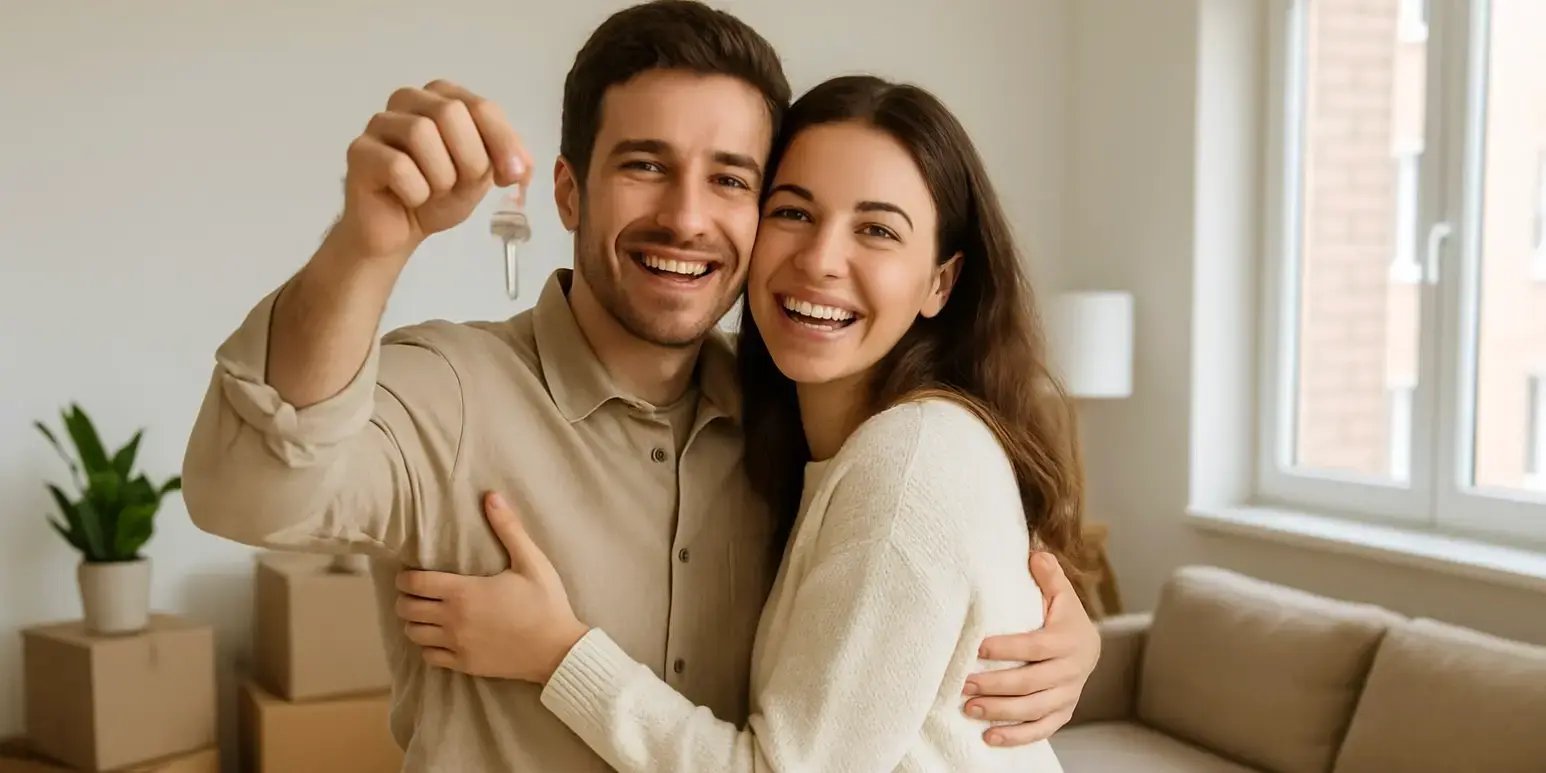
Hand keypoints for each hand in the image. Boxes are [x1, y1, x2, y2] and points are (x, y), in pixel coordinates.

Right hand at [331, 79, 533, 262]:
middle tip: (462, 186)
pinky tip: (410, 198)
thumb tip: (521, 166)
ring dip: (440, 176)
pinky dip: (416, 191)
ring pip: (421, 133)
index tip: (513, 176)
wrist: (399, 230)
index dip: (503, 142)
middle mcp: (409, 99)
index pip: (482, 107)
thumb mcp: (482, 175)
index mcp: (442, 98)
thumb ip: (504, 160)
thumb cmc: (438, 196)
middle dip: (470, 159)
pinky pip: (397, 166)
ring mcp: (380, 122)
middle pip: (451, 113)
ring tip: (433, 191)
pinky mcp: (359, 151)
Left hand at [394, 491, 587, 682]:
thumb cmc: (546, 602)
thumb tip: (492, 496)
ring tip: (423, 614)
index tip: (408, 574)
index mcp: (464, 592)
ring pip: (414, 634)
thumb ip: (508, 528)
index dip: (405, 577)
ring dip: (413, 622)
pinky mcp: (465, 664)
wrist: (558, 649)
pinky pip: (430, 656)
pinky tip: (438, 637)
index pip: (415, 584)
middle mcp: (454, 620)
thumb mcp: (531, 561)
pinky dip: (427, 646)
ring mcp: (457, 644)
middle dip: (405, 598)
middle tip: (415, 592)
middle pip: (407, 609)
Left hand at [963, 551, 1099, 745]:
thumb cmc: (1062, 617)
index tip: (978, 648)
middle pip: (1031, 683)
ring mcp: (1068, 695)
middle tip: (964, 684)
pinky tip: (988, 737)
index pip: (1035, 646)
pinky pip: (1041, 730)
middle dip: (996, 685)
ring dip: (1000, 712)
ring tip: (969, 708)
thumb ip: (1048, 575)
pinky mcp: (1062, 713)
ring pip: (1034, 710)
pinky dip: (1016, 737)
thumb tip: (1035, 554)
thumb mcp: (1060, 594)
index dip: (1007, 648)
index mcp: (1068, 639)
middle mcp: (1071, 670)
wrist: (1088, 647)